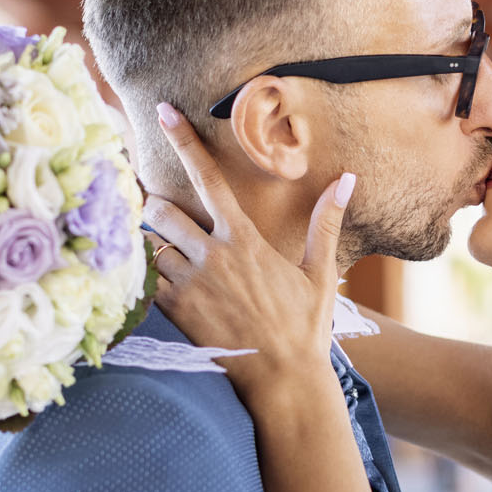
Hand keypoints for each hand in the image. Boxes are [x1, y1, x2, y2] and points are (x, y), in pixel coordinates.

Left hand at [142, 101, 355, 381]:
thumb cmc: (304, 326)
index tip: (163, 112)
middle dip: (154, 202)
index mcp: (243, 239)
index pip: (207, 177)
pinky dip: (144, 271)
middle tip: (155, 204)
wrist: (283, 379)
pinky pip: (145, 280)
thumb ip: (325, 222)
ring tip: (154, 243)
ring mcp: (190, 285)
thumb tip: (347, 179)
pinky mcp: (176, 313)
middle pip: (162, 209)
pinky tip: (149, 274)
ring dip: (148, 239)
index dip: (183, 141)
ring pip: (150, 244)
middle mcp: (211, 256)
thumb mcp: (320, 272)